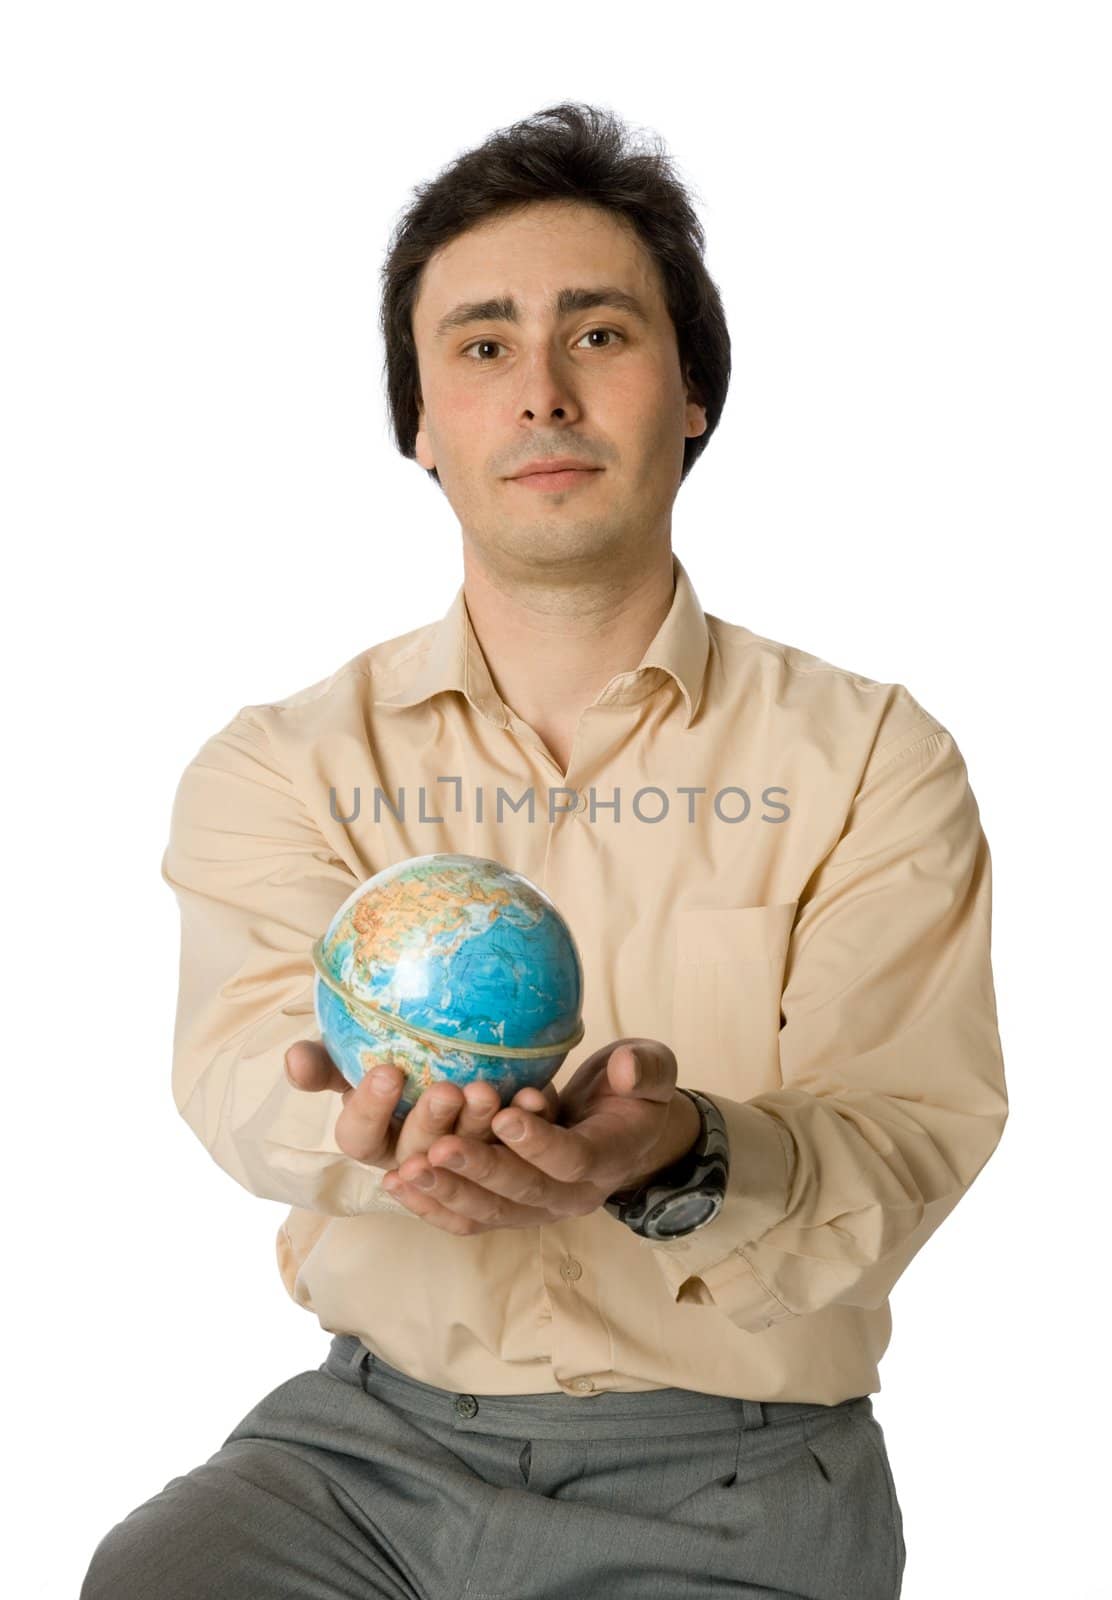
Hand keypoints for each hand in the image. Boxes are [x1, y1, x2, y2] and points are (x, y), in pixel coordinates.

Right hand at [283, 1040, 559, 1172]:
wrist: (500, 1069)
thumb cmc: (420, 1069)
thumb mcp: (373, 1058)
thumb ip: (332, 1062)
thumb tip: (294, 1059)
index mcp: (383, 1142)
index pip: (361, 1141)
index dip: (370, 1111)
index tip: (387, 1070)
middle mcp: (428, 1165)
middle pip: (420, 1157)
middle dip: (430, 1125)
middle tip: (446, 1089)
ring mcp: (481, 1176)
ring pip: (475, 1168)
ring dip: (478, 1132)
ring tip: (484, 1091)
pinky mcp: (531, 1170)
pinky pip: (531, 1157)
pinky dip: (532, 1127)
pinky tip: (534, 1095)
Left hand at [380, 1037, 700, 1235]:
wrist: (623, 1130)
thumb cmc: (633, 1093)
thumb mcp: (653, 1071)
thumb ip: (645, 1069)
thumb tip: (625, 1069)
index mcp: (606, 1160)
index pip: (571, 1159)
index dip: (539, 1143)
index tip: (506, 1115)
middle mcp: (571, 1197)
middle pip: (523, 1193)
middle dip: (480, 1171)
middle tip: (439, 1148)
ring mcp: (536, 1210)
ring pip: (489, 1213)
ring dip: (448, 1193)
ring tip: (407, 1171)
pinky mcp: (508, 1210)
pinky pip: (468, 1219)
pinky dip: (433, 1205)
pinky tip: (398, 1184)